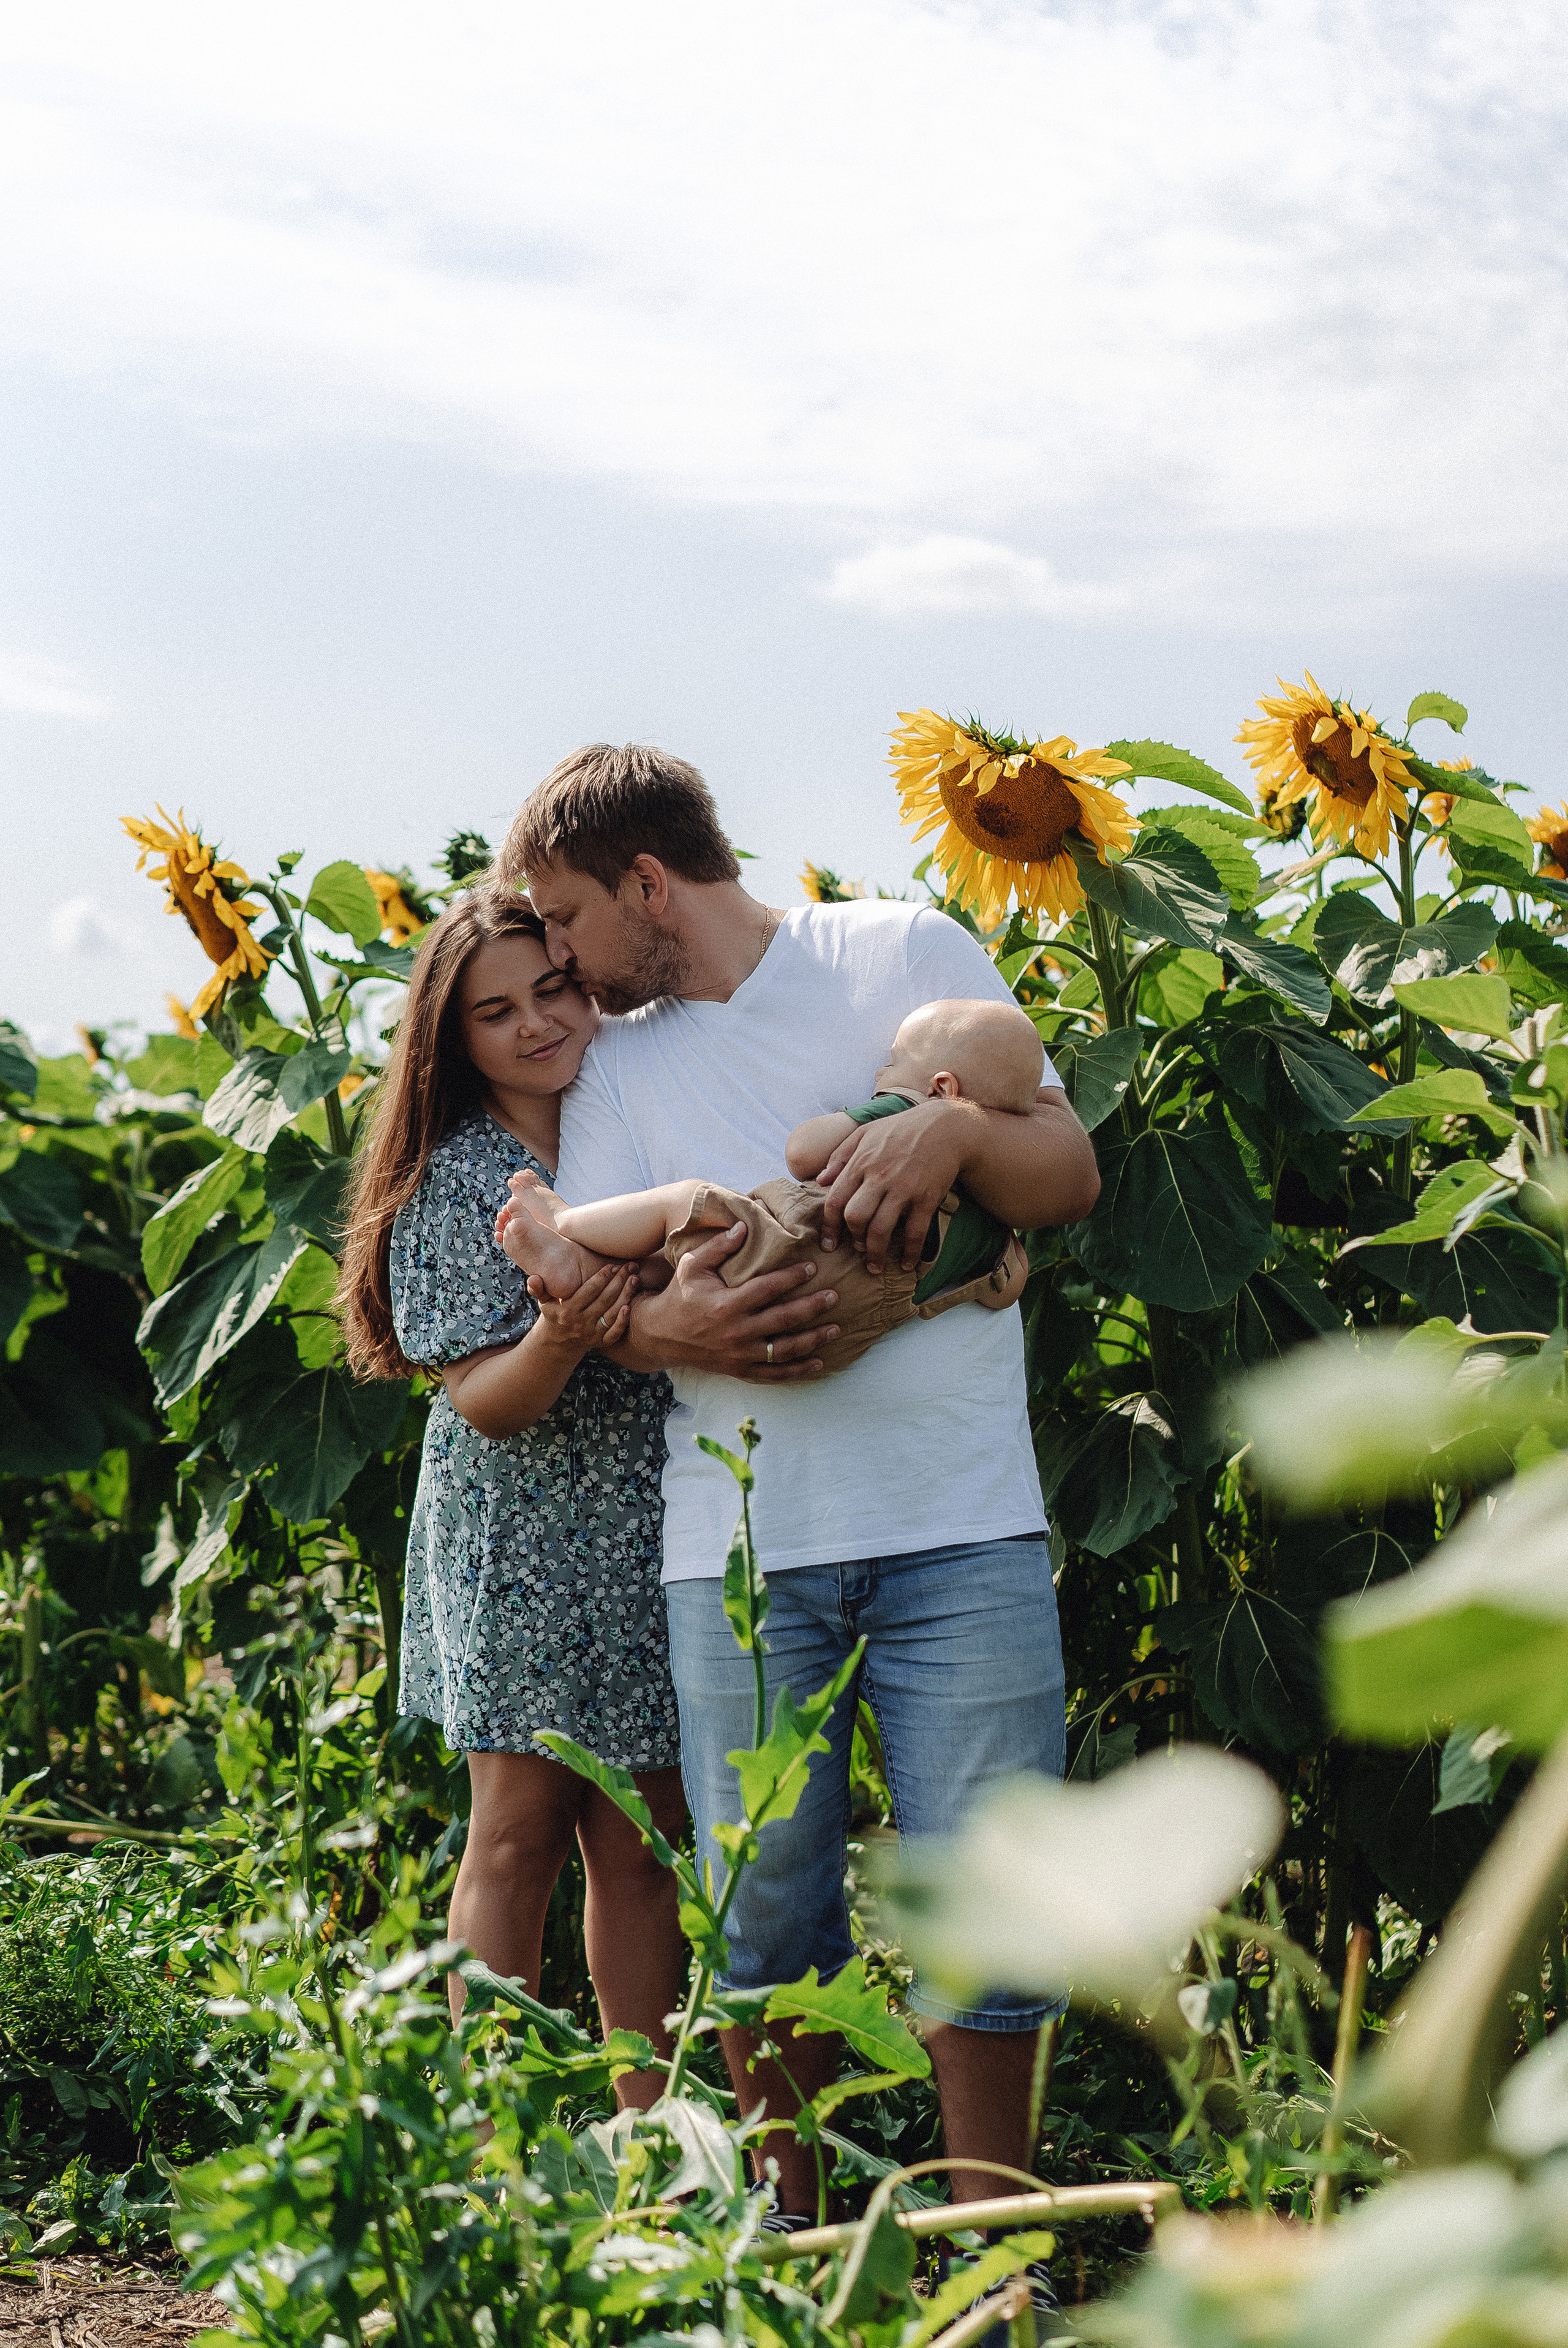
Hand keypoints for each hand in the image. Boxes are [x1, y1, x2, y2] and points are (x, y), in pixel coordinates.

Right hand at [527, 1259, 637, 1354]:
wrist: (558, 1342)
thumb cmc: (554, 1313)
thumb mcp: (544, 1301)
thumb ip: (538, 1288)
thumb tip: (533, 1279)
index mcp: (567, 1311)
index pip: (589, 1291)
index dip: (603, 1276)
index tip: (613, 1264)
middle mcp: (580, 1323)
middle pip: (604, 1300)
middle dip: (619, 1281)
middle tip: (630, 1266)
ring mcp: (591, 1334)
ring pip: (613, 1313)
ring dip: (626, 1295)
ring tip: (635, 1279)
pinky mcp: (601, 1342)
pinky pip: (615, 1332)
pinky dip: (624, 1321)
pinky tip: (630, 1305)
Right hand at [631, 1223, 839, 1382]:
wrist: (660, 1335)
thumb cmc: (678, 1295)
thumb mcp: (691, 1266)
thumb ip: (718, 1246)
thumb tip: (743, 1226)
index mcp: (726, 1304)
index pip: (768, 1288)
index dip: (792, 1277)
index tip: (812, 1268)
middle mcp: (736, 1332)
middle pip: (783, 1320)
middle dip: (812, 1308)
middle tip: (834, 1296)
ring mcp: (739, 1354)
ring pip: (785, 1349)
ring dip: (813, 1339)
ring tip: (836, 1328)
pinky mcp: (739, 1370)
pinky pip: (774, 1374)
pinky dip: (798, 1370)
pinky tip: (819, 1362)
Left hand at [815, 1096, 968, 1272]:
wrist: (945, 1127)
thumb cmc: (901, 1130)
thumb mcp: (865, 1133)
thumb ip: (839, 1156)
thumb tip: (820, 1181)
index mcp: (860, 1162)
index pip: (836, 1201)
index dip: (829, 1227)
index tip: (829, 1244)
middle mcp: (879, 1177)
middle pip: (855, 1218)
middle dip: (853, 1239)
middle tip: (857, 1249)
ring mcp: (904, 1189)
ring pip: (881, 1230)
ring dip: (875, 1253)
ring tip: (874, 1265)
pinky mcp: (927, 1198)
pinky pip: (916, 1233)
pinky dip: (911, 1253)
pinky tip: (907, 1265)